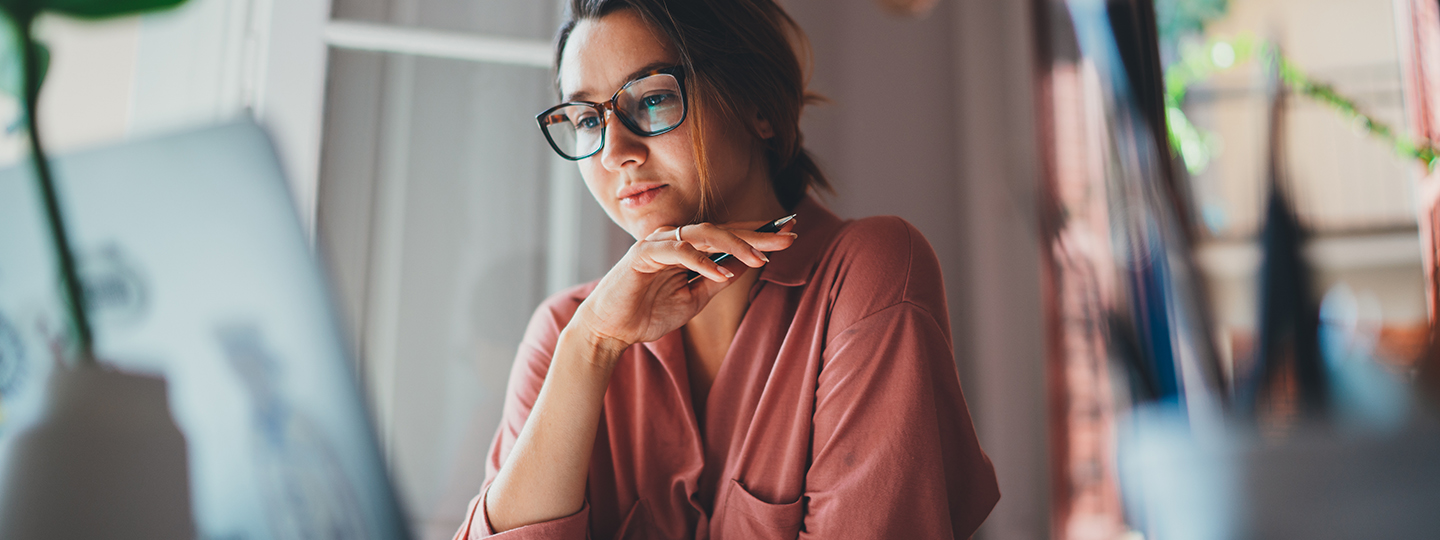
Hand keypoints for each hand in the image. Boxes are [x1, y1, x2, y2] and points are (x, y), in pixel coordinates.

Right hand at [571, 219, 797, 358]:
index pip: (728, 236)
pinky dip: (701, 261)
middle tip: (788, 237)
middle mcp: (674, 239)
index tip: (790, 235)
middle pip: (723, 229)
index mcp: (687, 247)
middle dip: (757, 234)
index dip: (758, 235)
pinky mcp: (642, 255)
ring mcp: (658, 243)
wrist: (611, 330)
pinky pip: (678, 251)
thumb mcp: (694, 298)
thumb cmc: (648, 313)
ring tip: (760, 257)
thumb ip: (717, 279)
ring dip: (734, 244)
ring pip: (703, 233)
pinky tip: (722, 274)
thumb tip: (747, 265)